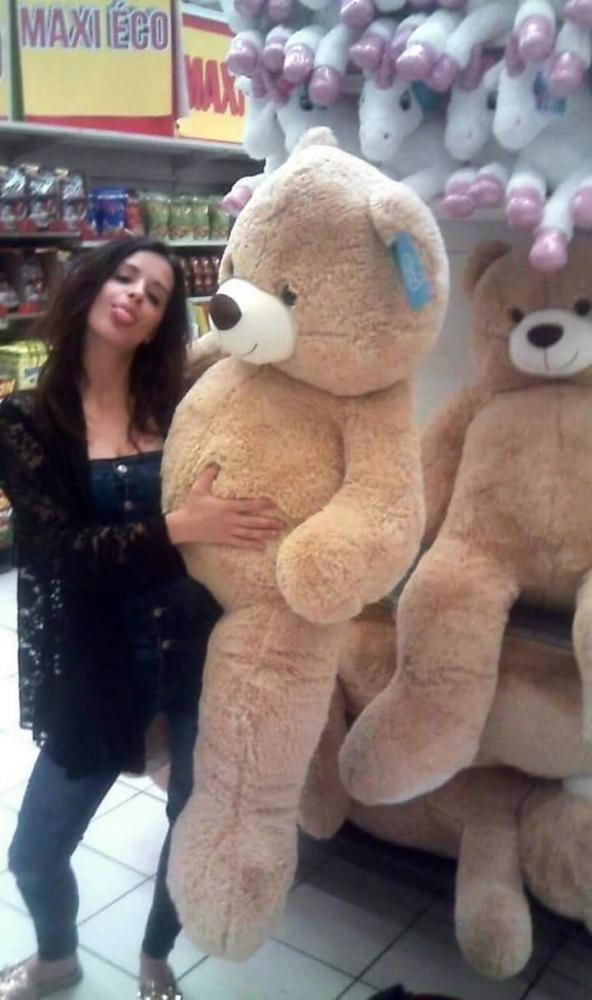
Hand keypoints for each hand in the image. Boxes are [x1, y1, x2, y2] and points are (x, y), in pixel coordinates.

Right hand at [166, 466, 283, 549]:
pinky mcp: (224, 540)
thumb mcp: (198, 488)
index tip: (273, 503)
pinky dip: (252, 545)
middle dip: (269, 523)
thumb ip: (208, 475)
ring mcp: (228, 531)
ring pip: (250, 534)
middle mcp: (230, 520)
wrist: (183, 527)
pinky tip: (262, 547)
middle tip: (283, 524)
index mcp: (226, 506)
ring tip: (277, 534)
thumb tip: (215, 463)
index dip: (262, 504)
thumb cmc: (191, 506)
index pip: (248, 505)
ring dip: (264, 534)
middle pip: (254, 522)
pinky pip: (241, 543)